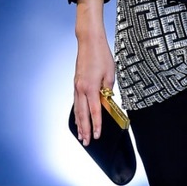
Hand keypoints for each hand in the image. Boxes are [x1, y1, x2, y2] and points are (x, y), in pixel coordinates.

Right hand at [73, 0, 114, 144]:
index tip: (97, 136)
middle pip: (82, 114)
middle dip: (85, 130)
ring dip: (79, 124)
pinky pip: (76, 102)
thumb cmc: (101, 56)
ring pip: (77, 110)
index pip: (95, 111)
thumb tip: (107, 102)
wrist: (89, 42)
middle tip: (87, 143)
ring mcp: (77, 87)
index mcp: (91, 88)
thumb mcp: (110, 74)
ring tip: (81, 136)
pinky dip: (77, 113)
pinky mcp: (76, 84)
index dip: (97, 125)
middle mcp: (81, 89)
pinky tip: (78, 119)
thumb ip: (108, 90)